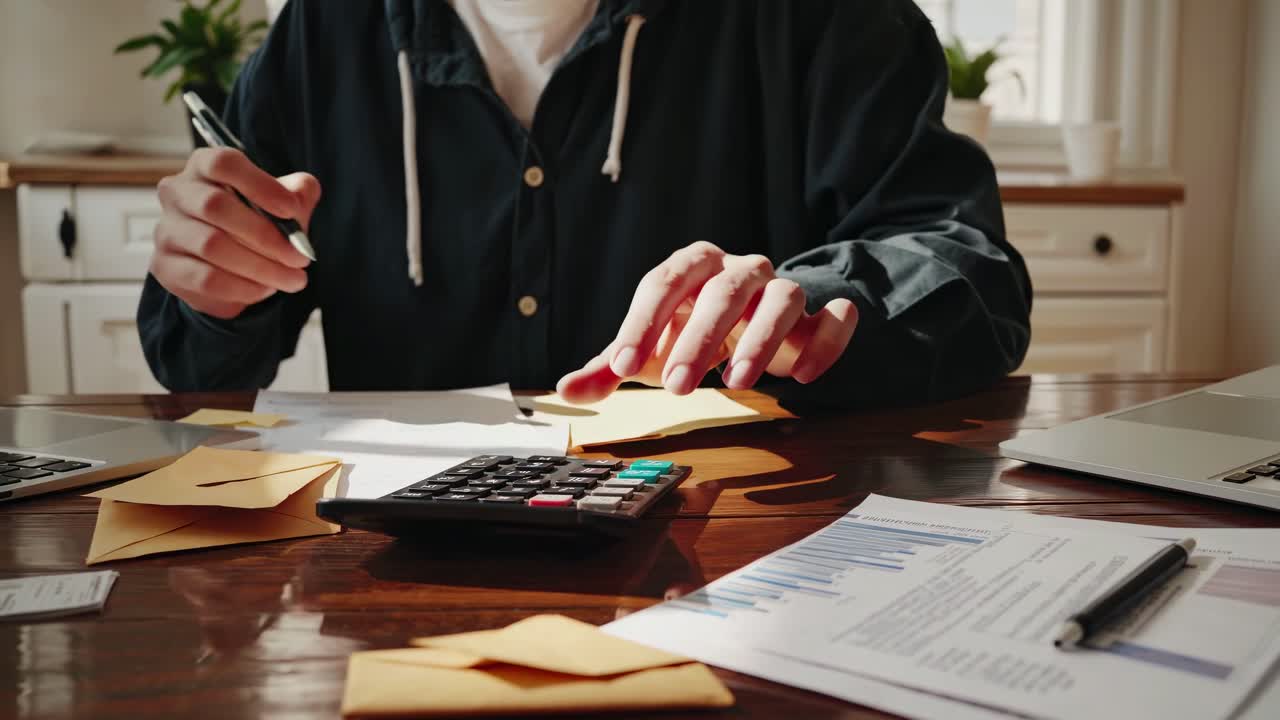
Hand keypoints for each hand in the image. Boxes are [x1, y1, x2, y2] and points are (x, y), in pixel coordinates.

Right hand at [152, 148, 321, 319]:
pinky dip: (243, 287)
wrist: (229, 268)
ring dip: (261, 267)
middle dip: (266, 236)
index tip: (292, 210)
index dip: (260, 185)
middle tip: (300, 258)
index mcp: (205, 166)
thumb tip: (303, 190)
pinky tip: (265, 289)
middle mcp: (178, 193)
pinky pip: (206, 278)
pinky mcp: (166, 266)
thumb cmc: (256, 223)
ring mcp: (167, 230)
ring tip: (292, 279)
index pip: (224, 163)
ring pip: (212, 246)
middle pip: (215, 206)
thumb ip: (297, 192)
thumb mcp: (281, 204)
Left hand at [557, 241, 857, 402]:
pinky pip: (835, 316)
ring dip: (761, 339)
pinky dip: (826, 341)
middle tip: (678, 387)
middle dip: (700, 338)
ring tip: (738, 384)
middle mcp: (740, 270)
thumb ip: (608, 369)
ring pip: (782, 297)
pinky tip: (802, 377)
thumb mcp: (649, 350)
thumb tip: (567, 391)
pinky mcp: (820, 315)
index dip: (642, 323)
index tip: (623, 366)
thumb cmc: (690, 334)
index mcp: (692, 267)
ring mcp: (782, 289)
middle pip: (723, 290)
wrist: (751, 327)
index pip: (663, 283)